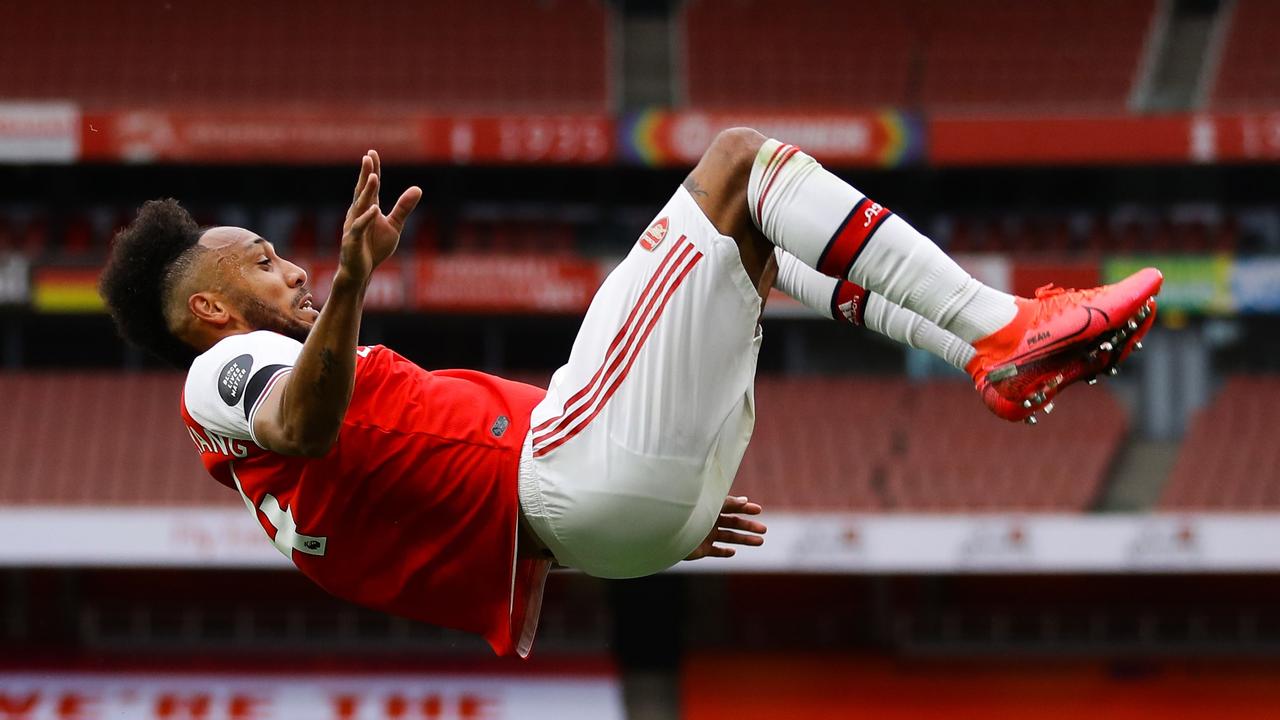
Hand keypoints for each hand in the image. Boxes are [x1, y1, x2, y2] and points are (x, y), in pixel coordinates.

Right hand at [339, 150, 422, 280]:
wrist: (361, 271)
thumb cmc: (374, 247)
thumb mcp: (394, 226)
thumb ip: (404, 208)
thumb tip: (418, 188)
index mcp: (367, 208)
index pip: (370, 186)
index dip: (372, 170)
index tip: (372, 153)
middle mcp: (358, 213)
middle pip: (362, 191)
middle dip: (365, 174)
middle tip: (368, 157)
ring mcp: (354, 226)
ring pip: (360, 206)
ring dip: (366, 192)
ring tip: (372, 177)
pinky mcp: (353, 240)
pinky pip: (359, 227)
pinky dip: (367, 218)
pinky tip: (375, 208)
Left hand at [684, 496, 765, 560]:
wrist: (669, 531)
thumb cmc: (690, 513)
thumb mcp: (712, 505)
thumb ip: (728, 503)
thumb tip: (746, 500)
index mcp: (710, 507)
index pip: (731, 506)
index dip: (745, 508)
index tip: (759, 510)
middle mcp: (709, 521)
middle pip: (733, 523)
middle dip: (749, 526)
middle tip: (764, 530)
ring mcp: (705, 535)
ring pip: (729, 537)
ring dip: (744, 539)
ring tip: (760, 541)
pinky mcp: (701, 550)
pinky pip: (714, 551)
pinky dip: (723, 552)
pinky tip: (733, 552)